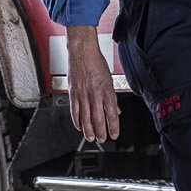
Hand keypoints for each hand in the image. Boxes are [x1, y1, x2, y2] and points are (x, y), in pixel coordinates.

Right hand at [63, 24, 119, 141]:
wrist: (82, 52)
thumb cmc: (96, 63)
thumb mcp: (109, 80)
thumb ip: (112, 97)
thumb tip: (117, 110)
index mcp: (107, 92)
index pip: (112, 115)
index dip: (114, 127)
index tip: (114, 135)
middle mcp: (95, 95)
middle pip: (99, 120)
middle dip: (101, 132)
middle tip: (101, 139)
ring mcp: (83, 95)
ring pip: (86, 118)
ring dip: (88, 130)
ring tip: (90, 137)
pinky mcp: (73, 93)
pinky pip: (74, 111)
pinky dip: (77, 121)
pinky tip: (80, 127)